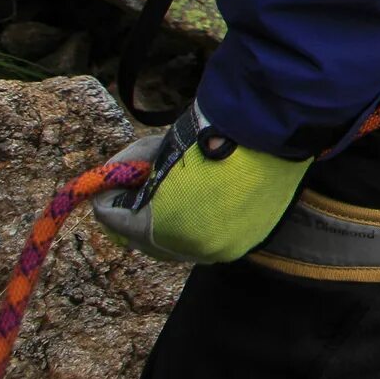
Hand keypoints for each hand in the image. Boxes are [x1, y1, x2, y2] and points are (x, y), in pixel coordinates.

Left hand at [91, 102, 309, 265]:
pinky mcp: (245, 243)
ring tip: (180, 192)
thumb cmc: (209, 133)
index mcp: (160, 226)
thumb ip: (131, 174)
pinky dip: (202, 224)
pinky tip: (209, 199)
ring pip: (178, 244)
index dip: (109, 195)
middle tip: (144, 188)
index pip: (113, 219)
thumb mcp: (156, 150)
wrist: (270, 128)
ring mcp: (221, 249)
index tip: (113, 180)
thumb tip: (110, 186)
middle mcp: (188, 248)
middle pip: (144, 239)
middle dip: (138, 214)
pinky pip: (209, 240)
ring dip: (170, 223)